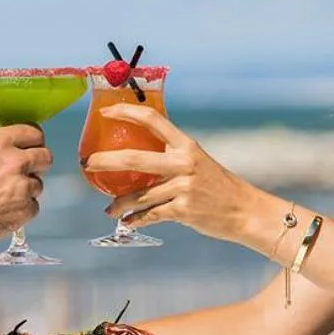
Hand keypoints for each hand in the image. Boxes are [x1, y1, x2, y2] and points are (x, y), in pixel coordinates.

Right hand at [0, 125, 52, 250]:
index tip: (31, 147)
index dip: (32, 141)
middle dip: (37, 164)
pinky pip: (32, 207)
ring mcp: (22, 188)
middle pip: (45, 157)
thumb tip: (6, 150)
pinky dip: (21, 210)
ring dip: (25, 190)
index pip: (33, 132)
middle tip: (23, 172)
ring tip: (1, 197)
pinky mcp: (23, 211)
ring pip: (38, 185)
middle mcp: (15, 162)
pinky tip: (2, 211)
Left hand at [83, 104, 268, 243]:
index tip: (105, 113)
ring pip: (139, 194)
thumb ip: (172, 156)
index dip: (125, 112)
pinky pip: (151, 215)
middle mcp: (183, 162)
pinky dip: (135, 220)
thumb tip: (140, 156)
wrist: (245, 210)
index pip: (152, 119)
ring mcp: (183, 187)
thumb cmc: (218, 186)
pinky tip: (126, 222)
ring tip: (108, 207)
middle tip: (88, 163)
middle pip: (134, 159)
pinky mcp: (183, 210)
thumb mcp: (198, 161)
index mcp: (186, 145)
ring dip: (119, 202)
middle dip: (105, 161)